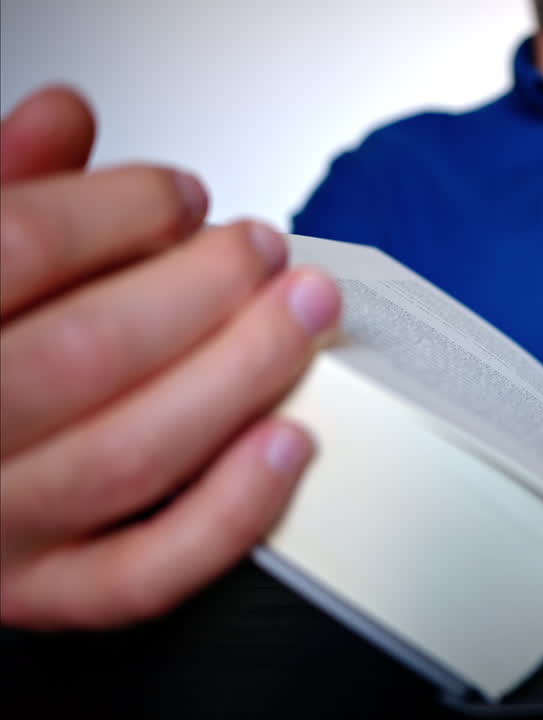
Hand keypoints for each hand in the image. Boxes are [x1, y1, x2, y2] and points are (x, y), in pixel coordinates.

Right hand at [0, 87, 341, 627]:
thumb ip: (4, 190)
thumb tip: (65, 116)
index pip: (17, 248)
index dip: (118, 210)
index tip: (183, 194)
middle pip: (87, 354)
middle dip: (202, 288)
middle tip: (267, 250)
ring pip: (130, 456)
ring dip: (240, 376)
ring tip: (304, 315)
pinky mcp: (45, 591)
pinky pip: (146, 572)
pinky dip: (230, 512)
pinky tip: (289, 443)